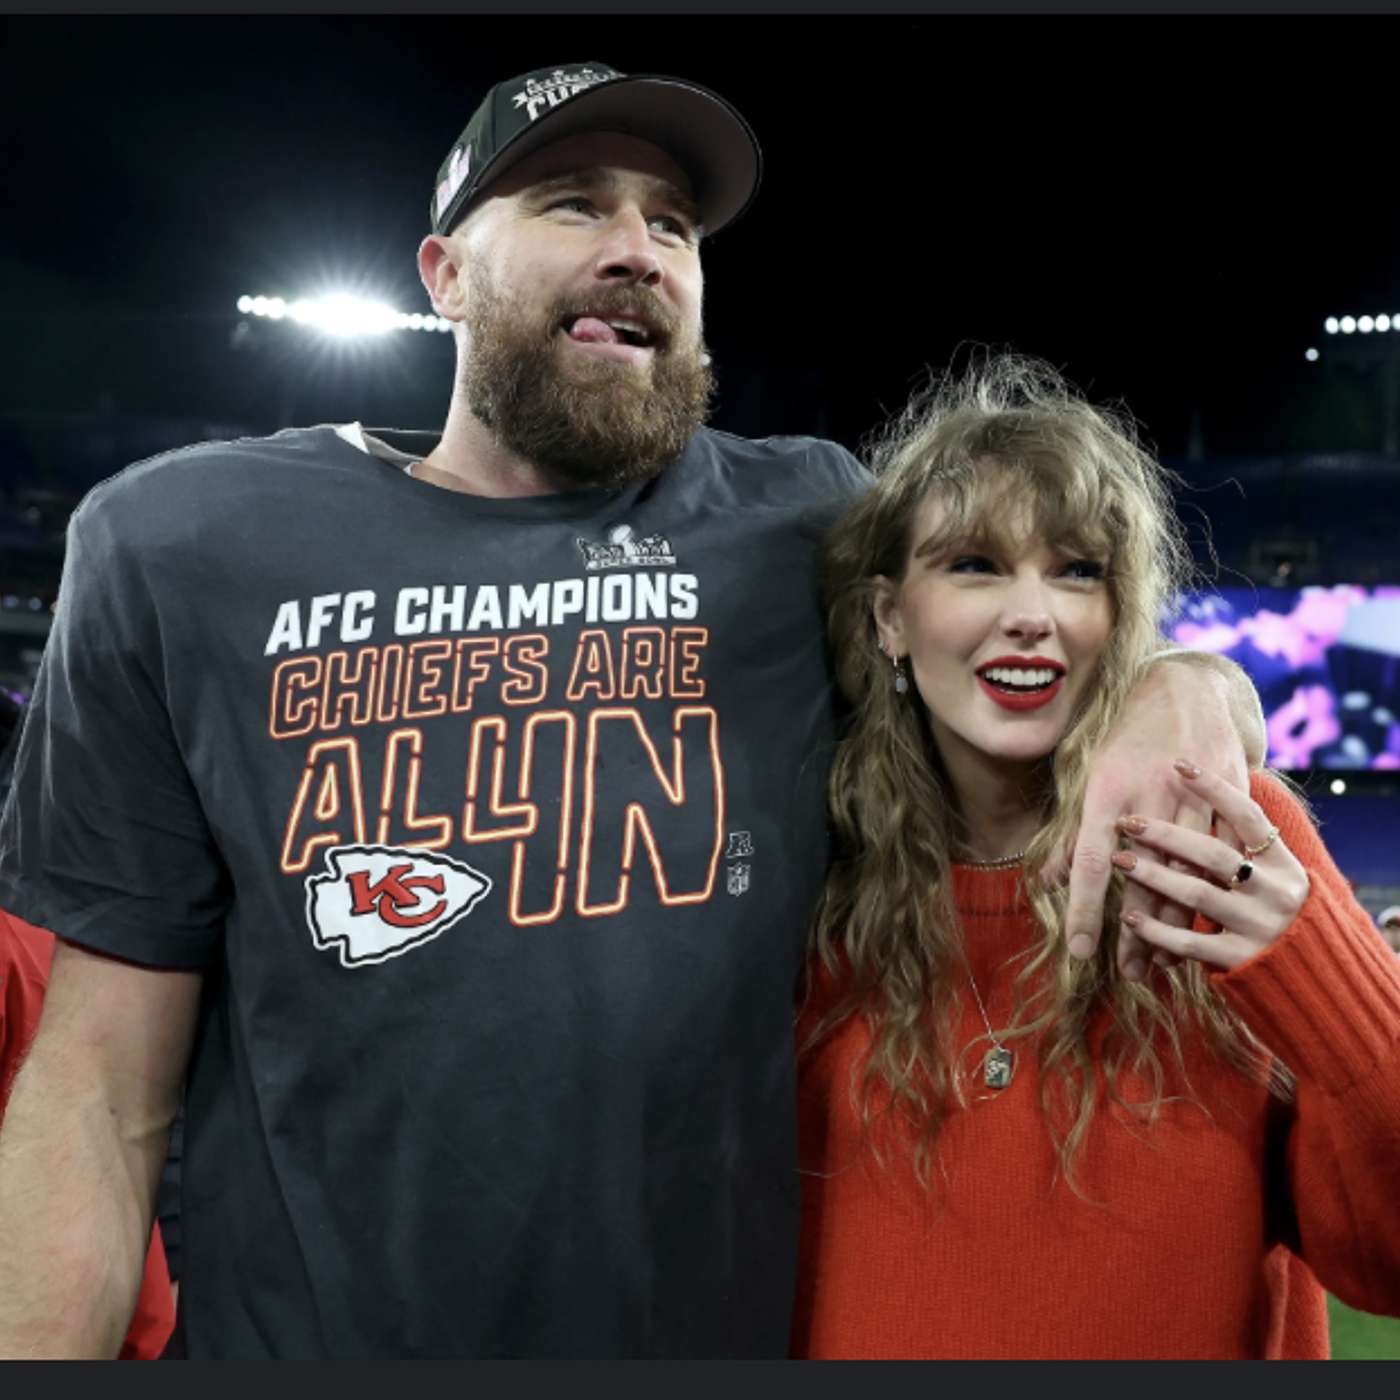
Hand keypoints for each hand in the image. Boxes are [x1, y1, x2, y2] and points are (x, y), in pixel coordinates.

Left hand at [1062, 656, 1250, 979]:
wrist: (1185, 688)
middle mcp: (1149, 796)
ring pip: (1187, 874)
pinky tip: (1201, 927)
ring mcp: (1192, 797)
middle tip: (1128, 974)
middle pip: (1143, 879)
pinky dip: (1211, 894)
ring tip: (1160, 963)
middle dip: (1136, 932)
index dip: (1085, 910)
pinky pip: (1222, 857)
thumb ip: (1073, 833)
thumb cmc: (1125, 738)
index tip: (1081, 952)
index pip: (1091, 863)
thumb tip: (1050, 882)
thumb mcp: (1090, 777)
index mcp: (1107, 792)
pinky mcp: (1228, 796)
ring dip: (1174, 923)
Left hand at [1112, 760, 1310, 971]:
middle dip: (1167, 836)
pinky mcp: (1242, 960)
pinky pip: (1191, 943)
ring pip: (1198, 895)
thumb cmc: (1273, 914)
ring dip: (1154, 877)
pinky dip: (1157, 930)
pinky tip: (1130, 918)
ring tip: (1119, 861)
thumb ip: (1240, 848)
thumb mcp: (1272, 877)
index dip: (1215, 788)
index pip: (1248, 816)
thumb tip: (1193, 802)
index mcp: (1283, 864)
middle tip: (1128, 822)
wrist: (1314, 977)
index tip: (1179, 763)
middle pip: (1214, 855)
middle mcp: (1276, 892)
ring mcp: (1260, 926)